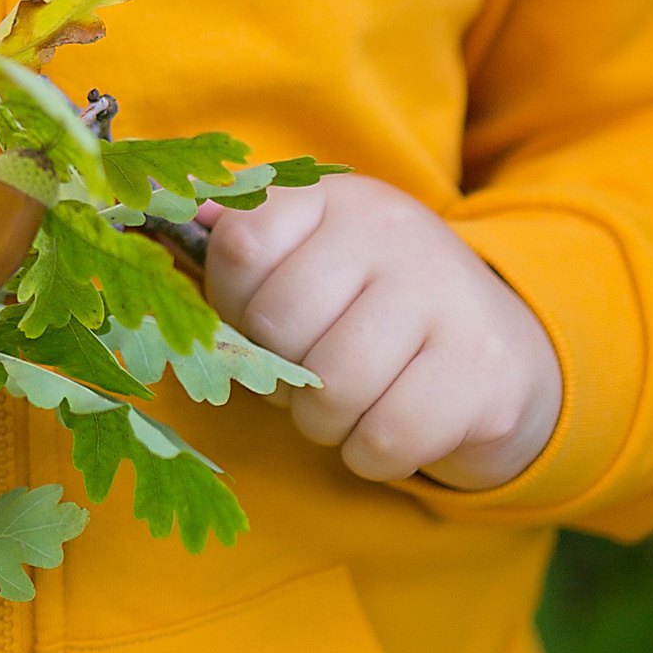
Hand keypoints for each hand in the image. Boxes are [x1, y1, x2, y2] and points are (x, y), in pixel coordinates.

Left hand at [199, 176, 561, 493]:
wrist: (500, 353)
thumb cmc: (374, 309)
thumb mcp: (313, 257)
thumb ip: (241, 243)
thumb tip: (152, 206)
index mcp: (336, 199)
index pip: (240, 245)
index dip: (231, 305)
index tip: (260, 323)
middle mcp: (394, 232)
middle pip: (279, 323)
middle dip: (279, 373)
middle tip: (308, 377)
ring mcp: (447, 297)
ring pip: (332, 388)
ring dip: (324, 421)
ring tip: (348, 404)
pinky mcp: (483, 372)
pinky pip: (385, 438)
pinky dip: (371, 454)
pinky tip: (390, 427)